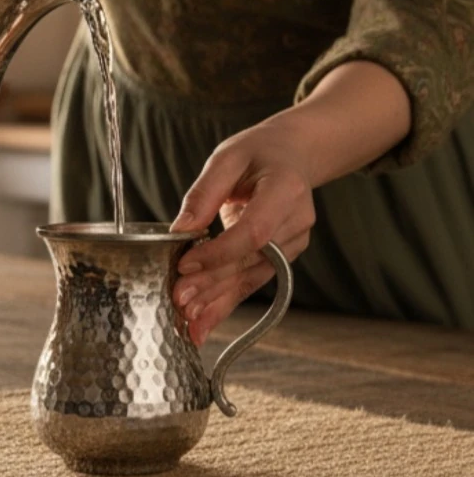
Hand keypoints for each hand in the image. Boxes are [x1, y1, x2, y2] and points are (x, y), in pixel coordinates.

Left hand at [169, 119, 315, 346]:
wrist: (293, 155)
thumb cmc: (258, 152)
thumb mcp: (226, 158)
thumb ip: (203, 193)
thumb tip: (179, 231)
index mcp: (285, 189)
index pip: (254, 231)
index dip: (220, 252)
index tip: (185, 263)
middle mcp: (297, 221)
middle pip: (251, 261)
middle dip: (213, 285)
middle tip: (179, 302)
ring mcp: (295, 242)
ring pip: (252, 278)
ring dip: (219, 302)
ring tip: (188, 323)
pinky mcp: (284, 256)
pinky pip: (253, 280)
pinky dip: (227, 301)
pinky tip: (206, 322)